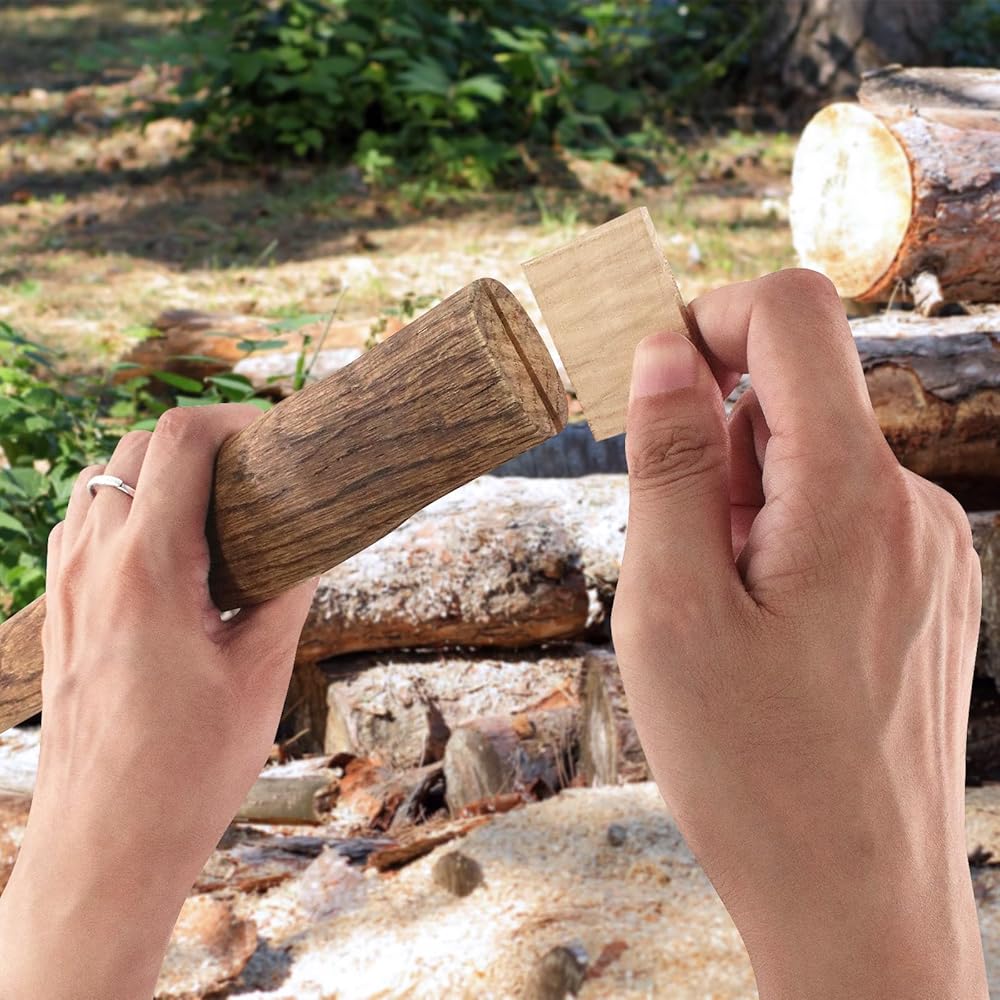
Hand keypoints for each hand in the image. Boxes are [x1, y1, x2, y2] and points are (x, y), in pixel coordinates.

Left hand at [0, 405, 316, 999]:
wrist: (106, 842)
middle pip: (137, 446)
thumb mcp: (261, 671)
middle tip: (253, 472)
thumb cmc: (187, 766)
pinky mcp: (57, 613)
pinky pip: (83, 526)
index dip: (233, 419)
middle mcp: (92, 562)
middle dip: (199, 440)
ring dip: (158, 474)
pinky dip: (127, 511)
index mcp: (148, 566)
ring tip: (215, 510)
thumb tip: (308, 543)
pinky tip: (170, 556)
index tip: (273, 437)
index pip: (181, 441)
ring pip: (103, 482)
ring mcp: (65, 586)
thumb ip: (286, 590)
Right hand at [611, 270, 985, 998]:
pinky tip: (765, 630)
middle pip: (795, 392)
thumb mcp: (672, 608)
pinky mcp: (925, 584)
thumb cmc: (752, 768)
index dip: (708, 319)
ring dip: (743, 503)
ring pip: (811, 459)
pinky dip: (780, 539)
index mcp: (850, 492)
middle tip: (682, 553)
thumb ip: (672, 463)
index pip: (793, 312)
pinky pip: (839, 513)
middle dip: (715, 444)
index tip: (654, 388)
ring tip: (725, 610)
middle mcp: (910, 503)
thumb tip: (664, 351)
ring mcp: (928, 546)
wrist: (858, 899)